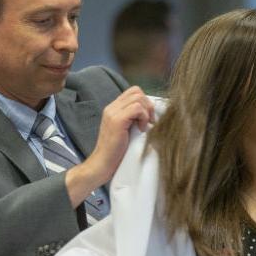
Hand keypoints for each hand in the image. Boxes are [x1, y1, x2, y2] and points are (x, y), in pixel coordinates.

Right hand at [66, 87, 154, 206]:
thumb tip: (153, 115)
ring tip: (144, 126)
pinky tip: (141, 130)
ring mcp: (112, 113)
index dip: (145, 102)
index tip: (149, 118)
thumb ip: (133, 119)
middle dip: (148, 105)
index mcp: (113, 108)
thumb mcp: (126, 131)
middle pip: (137, 92)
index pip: (133, 92)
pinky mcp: (117, 121)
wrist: (102, 164)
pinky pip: (137, 108)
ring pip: (138, 98)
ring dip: (147, 112)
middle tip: (150, 122)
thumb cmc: (117, 152)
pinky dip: (144, 118)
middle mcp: (111, 108)